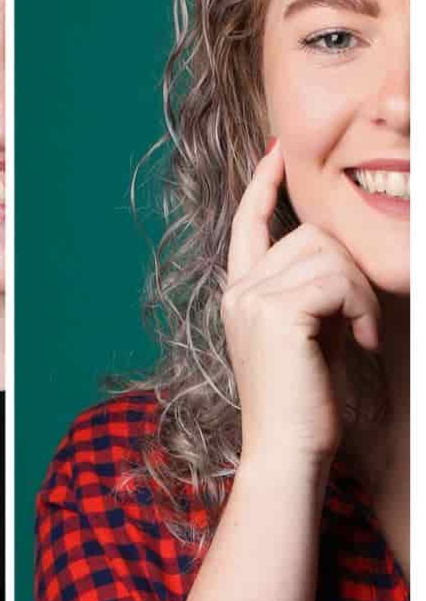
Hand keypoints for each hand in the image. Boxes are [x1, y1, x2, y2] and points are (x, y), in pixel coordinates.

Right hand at [222, 139, 379, 469]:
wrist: (287, 448)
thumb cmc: (304, 401)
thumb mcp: (310, 333)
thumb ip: (313, 290)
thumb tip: (341, 255)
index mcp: (240, 294)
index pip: (248, 225)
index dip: (263, 185)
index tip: (277, 152)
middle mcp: (238, 291)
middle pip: (310, 233)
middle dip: (351, 269)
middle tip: (362, 321)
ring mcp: (251, 299)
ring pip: (328, 253)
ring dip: (361, 293)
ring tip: (362, 336)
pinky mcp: (275, 311)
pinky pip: (336, 280)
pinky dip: (361, 308)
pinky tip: (361, 341)